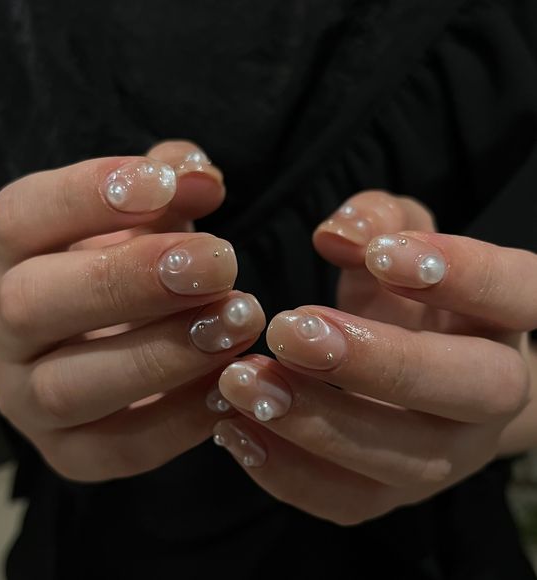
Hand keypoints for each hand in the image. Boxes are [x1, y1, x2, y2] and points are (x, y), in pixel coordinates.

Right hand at [0, 141, 264, 481]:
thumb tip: (201, 176)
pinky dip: (178, 421)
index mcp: (13, 256)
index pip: (21, 217)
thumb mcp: (139, 219)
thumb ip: (166, 187)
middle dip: (130, 281)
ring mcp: (27, 399)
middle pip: (34, 303)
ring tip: (239, 322)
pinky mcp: (68, 453)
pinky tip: (230, 387)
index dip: (87, 196)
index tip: (166, 183)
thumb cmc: (118, 268)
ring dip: (162, 354)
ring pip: (69, 385)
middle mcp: (4, 328)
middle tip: (218, 263)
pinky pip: (114, 449)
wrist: (85, 348)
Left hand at [214, 191, 533, 524]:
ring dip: (316, 423)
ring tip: (243, 382)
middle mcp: (492, 394)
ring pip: (402, 459)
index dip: (461, 274)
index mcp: (502, 318)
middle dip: (375, 362)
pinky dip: (287, 471)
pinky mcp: (395, 491)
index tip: (380, 256)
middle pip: (464, 389)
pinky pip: (350, 502)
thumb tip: (337, 236)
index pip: (515, 293)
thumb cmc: (406, 293)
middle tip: (291, 331)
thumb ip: (378, 221)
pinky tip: (235, 429)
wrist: (416, 367)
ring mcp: (449, 454)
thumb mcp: (398, 239)